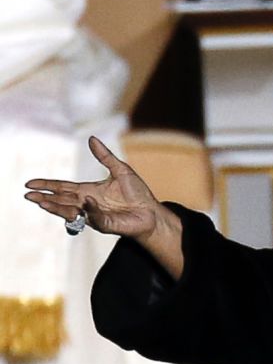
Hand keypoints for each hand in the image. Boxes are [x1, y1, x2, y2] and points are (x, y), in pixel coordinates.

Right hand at [25, 136, 165, 241]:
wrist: (152, 212)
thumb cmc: (137, 193)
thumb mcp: (120, 170)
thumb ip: (105, 156)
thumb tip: (91, 138)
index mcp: (88, 191)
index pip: (63, 188)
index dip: (47, 185)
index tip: (30, 183)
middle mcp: (87, 204)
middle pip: (61, 201)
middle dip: (44, 198)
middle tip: (29, 196)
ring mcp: (93, 216)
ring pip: (70, 212)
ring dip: (56, 208)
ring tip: (42, 202)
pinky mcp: (104, 224)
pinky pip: (93, 217)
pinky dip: (89, 209)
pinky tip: (87, 202)